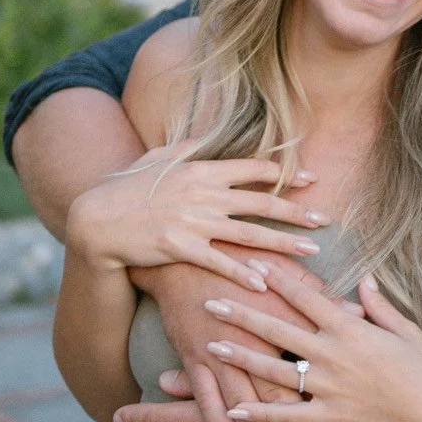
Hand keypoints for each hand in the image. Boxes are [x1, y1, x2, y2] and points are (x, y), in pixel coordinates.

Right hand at [64, 149, 329, 294]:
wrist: (96, 219)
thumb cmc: (125, 188)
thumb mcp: (156, 159)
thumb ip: (186, 148)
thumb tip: (207, 138)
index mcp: (201, 170)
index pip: (253, 170)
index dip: (285, 174)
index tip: (311, 180)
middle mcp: (202, 193)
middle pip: (260, 203)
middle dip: (296, 212)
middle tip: (325, 220)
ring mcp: (192, 221)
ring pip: (249, 233)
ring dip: (283, 243)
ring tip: (312, 252)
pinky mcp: (180, 247)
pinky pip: (219, 262)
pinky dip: (242, 273)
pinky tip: (263, 284)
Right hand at [134, 254, 358, 421]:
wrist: (185, 258)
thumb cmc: (241, 261)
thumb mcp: (284, 270)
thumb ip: (320, 295)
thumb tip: (358, 312)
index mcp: (279, 315)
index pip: (311, 358)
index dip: (332, 387)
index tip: (353, 418)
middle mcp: (251, 336)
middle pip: (281, 389)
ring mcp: (220, 350)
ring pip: (248, 403)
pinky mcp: (195, 359)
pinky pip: (207, 400)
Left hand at [205, 265, 421, 421]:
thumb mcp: (405, 329)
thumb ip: (378, 304)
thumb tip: (363, 278)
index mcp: (351, 329)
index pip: (307, 298)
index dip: (278, 281)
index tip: (253, 265)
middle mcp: (335, 355)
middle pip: (280, 330)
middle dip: (243, 314)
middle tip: (212, 302)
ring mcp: (330, 388)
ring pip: (276, 370)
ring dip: (242, 358)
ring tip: (211, 346)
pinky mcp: (331, 418)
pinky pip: (289, 415)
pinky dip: (260, 413)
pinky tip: (234, 409)